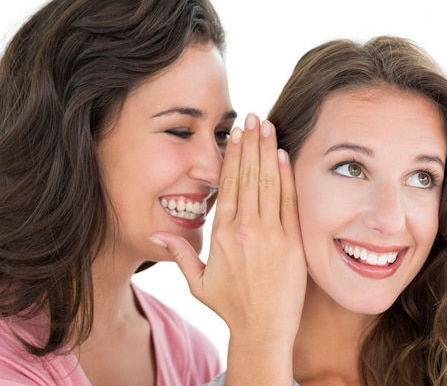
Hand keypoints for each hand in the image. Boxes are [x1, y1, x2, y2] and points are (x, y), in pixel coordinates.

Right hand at [151, 112, 305, 349]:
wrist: (263, 329)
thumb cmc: (231, 306)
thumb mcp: (198, 282)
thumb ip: (179, 253)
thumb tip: (154, 234)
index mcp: (222, 235)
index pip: (228, 184)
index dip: (233, 155)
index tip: (237, 133)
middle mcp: (246, 229)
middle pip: (249, 176)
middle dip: (252, 143)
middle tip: (256, 117)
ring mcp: (271, 234)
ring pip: (269, 183)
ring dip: (269, 151)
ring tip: (269, 126)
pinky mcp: (292, 241)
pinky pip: (289, 202)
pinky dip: (287, 177)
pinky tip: (284, 156)